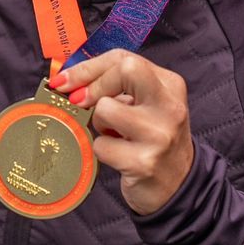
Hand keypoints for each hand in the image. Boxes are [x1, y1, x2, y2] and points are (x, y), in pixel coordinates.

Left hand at [51, 49, 193, 215]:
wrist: (178, 186)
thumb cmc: (152, 139)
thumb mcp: (146, 105)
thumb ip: (118, 87)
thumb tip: (70, 79)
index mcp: (170, 85)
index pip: (125, 59)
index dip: (89, 67)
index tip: (65, 80)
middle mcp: (169, 106)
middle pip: (125, 70)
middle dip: (94, 83)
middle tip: (80, 100)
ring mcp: (159, 135)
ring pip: (105, 109)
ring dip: (99, 123)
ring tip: (113, 133)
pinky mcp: (143, 163)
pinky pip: (101, 145)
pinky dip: (102, 150)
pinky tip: (118, 155)